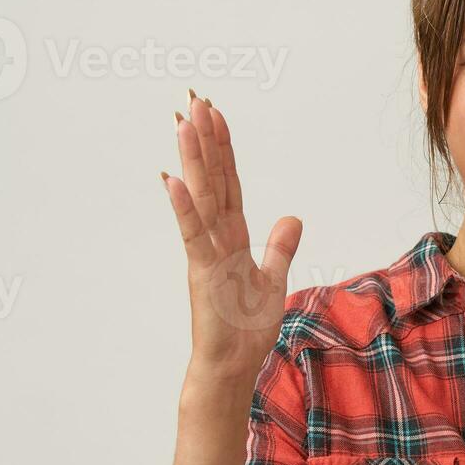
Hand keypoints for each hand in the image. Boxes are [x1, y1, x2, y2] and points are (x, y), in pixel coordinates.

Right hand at [162, 91, 301, 385]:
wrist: (231, 365)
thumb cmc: (245, 327)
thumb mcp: (273, 279)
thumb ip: (279, 247)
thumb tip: (292, 216)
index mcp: (233, 237)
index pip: (229, 184)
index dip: (225, 150)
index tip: (216, 114)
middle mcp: (216, 239)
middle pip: (213, 181)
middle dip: (206, 141)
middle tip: (194, 100)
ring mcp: (206, 253)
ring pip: (201, 198)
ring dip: (193, 160)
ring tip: (183, 122)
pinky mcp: (202, 272)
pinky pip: (192, 234)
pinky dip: (184, 207)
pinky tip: (173, 178)